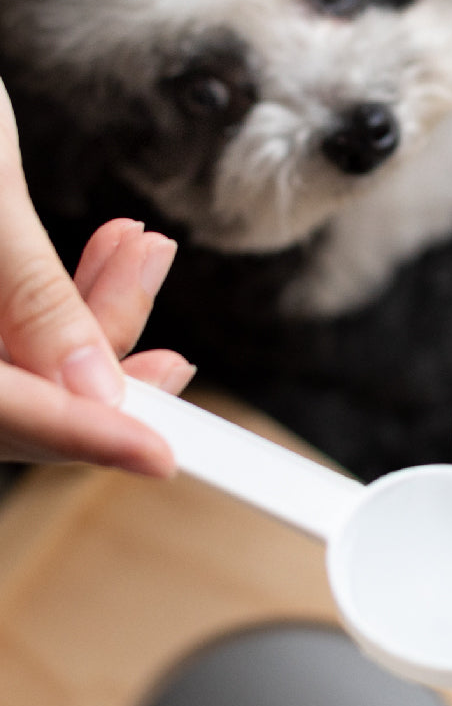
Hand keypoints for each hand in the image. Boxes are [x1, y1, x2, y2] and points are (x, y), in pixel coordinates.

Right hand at [0, 84, 187, 473]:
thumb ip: (33, 296)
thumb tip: (94, 386)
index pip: (4, 412)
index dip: (86, 437)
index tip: (161, 454)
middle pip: (18, 403)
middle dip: (109, 376)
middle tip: (180, 359)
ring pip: (22, 364)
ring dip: (97, 319)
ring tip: (144, 251)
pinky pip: (10, 325)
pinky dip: (66, 297)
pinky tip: (112, 253)